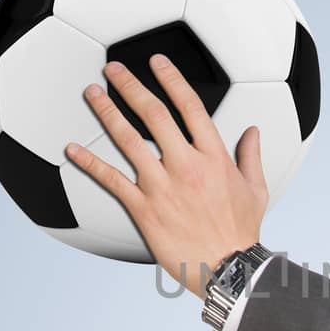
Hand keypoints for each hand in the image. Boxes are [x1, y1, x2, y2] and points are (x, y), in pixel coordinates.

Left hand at [65, 55, 268, 297]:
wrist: (227, 267)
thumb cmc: (241, 232)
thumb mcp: (257, 190)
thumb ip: (251, 156)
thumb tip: (252, 132)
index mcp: (214, 157)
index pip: (190, 107)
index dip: (171, 79)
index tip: (157, 62)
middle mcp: (186, 166)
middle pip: (153, 115)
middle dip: (130, 87)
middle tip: (113, 69)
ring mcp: (162, 186)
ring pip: (128, 140)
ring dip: (107, 113)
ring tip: (92, 94)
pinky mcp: (144, 209)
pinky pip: (111, 180)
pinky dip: (89, 163)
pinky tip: (73, 150)